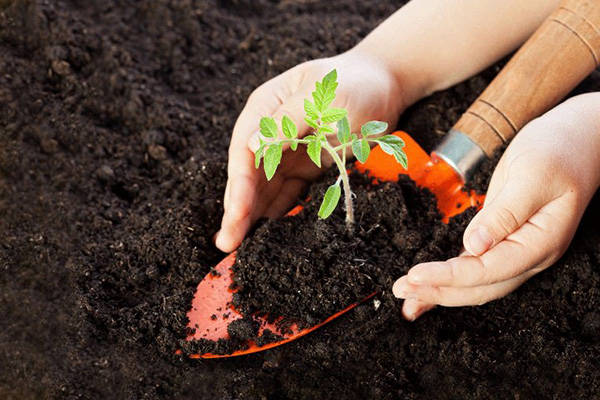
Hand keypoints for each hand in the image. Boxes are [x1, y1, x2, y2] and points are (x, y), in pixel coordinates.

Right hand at [215, 49, 408, 251]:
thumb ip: (287, 120)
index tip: (236, 215)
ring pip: (263, 188)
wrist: (386, 85)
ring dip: (251, 215)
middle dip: (237, 208)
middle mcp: (269, 131)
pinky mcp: (305, 166)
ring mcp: (286, 150)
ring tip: (236, 245)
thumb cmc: (354, 83)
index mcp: (265, 108)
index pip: (245, 152)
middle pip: (249, 175)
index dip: (239, 186)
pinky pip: (286, 192)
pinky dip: (276, 211)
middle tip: (227, 243)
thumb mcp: (321, 97)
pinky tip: (266, 234)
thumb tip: (251, 146)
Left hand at [392, 94, 599, 320]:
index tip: (416, 276)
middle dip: (439, 291)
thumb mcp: (533, 175)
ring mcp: (516, 248)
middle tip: (401, 290)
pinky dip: (449, 276)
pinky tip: (427, 284)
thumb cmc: (560, 151)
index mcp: (540, 242)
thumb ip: (504, 213)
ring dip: (440, 291)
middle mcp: (529, 254)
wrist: (577, 139)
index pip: (489, 270)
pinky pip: (473, 265)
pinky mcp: (502, 239)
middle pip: (480, 286)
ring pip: (476, 282)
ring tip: (406, 296)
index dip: (450, 277)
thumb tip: (473, 246)